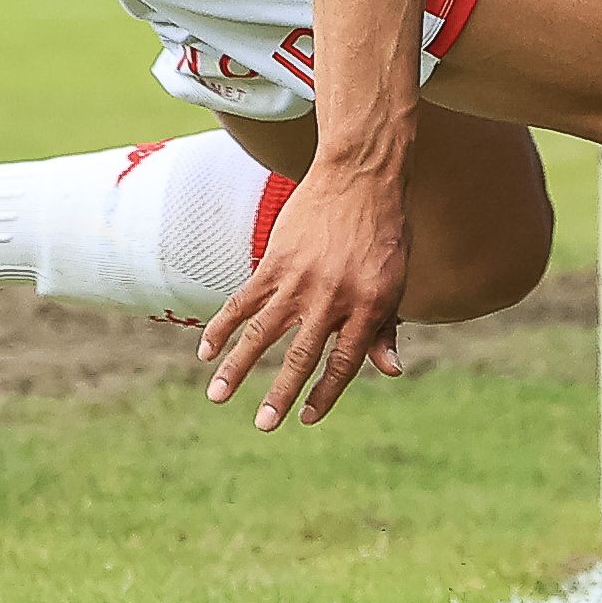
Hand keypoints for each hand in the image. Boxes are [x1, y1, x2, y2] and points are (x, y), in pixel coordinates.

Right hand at [199, 154, 410, 426]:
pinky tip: (207, 351)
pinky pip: (243, 300)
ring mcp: (300, 279)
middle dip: (280, 394)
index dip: (326, 393)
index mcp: (368, 306)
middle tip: (264, 425)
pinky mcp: (275, 261)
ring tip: (217, 397)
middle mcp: (333, 297)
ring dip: (237, 368)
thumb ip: (385, 328)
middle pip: (301, 356)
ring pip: (261, 333)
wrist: (361, 177)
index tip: (308, 417)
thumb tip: (391, 371)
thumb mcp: (394, 281)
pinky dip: (223, 326)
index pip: (344, 361)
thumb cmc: (384, 233)